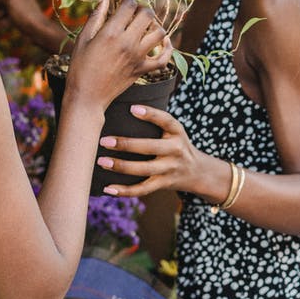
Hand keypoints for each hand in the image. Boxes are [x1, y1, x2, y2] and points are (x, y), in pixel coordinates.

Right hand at [64, 0, 173, 111]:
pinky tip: (163, 42)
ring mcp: (138, 57)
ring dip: (155, 25)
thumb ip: (96, 16)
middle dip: (143, 8)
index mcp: (111, 33)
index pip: (129, 5)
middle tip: (135, 12)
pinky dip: (168, 49)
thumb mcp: (83, 38)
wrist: (87, 96)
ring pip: (159, 33)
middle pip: (147, 15)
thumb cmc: (80, 67)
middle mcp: (127, 43)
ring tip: (146, 26)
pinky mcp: (142, 70)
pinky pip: (164, 59)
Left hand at [97, 105, 224, 198]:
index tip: (132, 108)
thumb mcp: (174, 131)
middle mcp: (175, 150)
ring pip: (144, 170)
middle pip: (150, 147)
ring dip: (121, 166)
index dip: (151, 114)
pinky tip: (108, 188)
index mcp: (177, 132)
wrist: (197, 172)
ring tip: (102, 162)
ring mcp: (170, 169)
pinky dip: (125, 191)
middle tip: (104, 141)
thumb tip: (122, 107)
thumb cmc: (175, 145)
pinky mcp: (164, 184)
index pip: (166, 120)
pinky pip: (143, 189)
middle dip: (126, 144)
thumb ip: (156, 122)